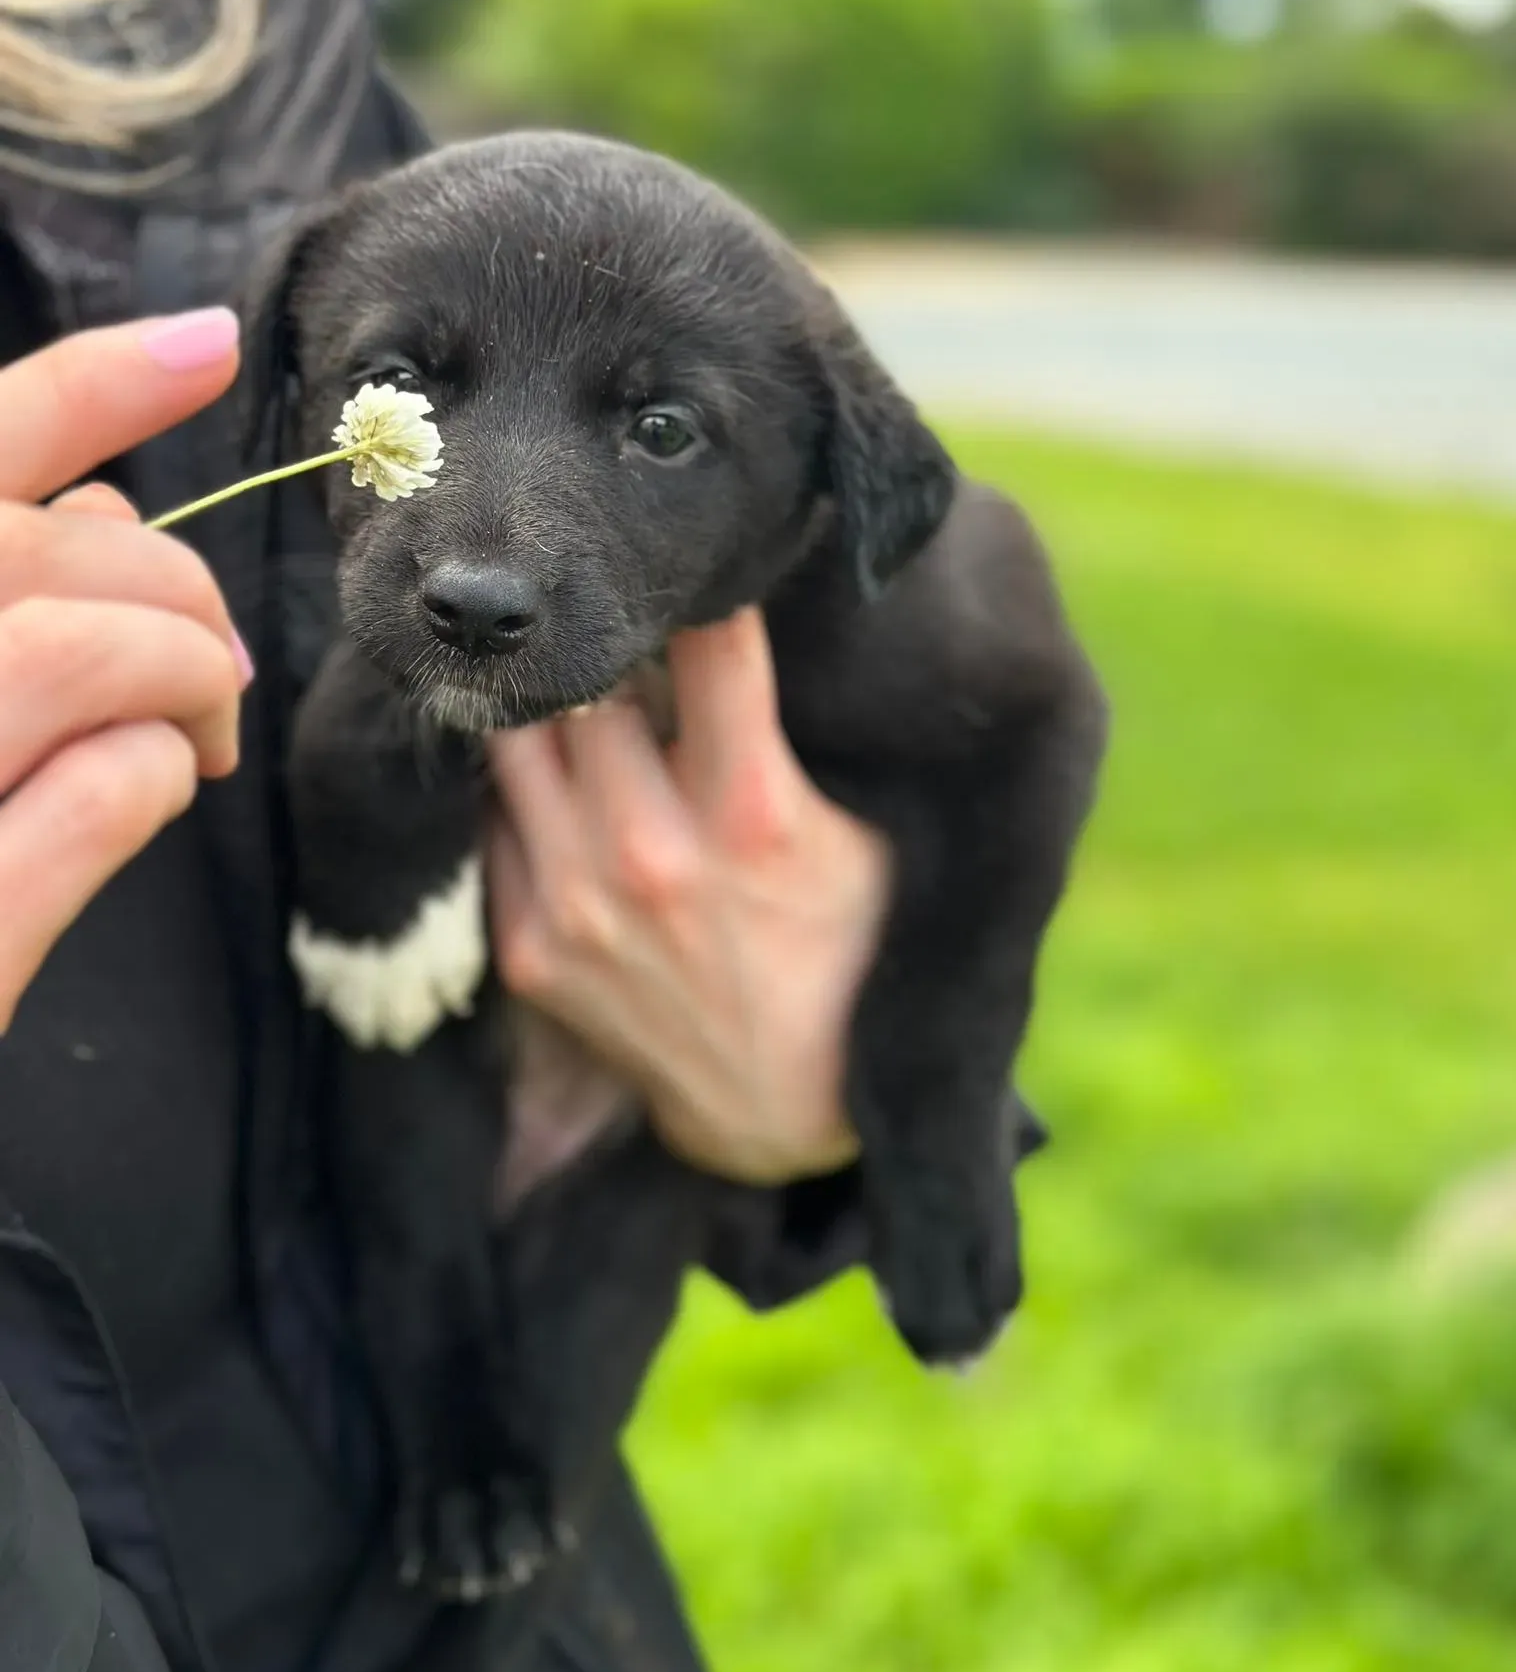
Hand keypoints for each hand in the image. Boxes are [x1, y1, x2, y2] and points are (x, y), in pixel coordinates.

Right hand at [0, 309, 248, 1029]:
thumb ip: (12, 604)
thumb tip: (111, 520)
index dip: (98, 383)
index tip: (216, 343)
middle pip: (60, 554)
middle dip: (181, 602)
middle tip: (220, 689)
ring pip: (77, 644)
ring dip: (177, 685)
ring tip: (199, 746)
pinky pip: (95, 789)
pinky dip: (144, 786)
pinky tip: (150, 795)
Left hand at [485, 607, 890, 1184]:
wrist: (786, 1109)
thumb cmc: (846, 950)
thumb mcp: (864, 839)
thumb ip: (800, 738)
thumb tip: (757, 612)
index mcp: (751, 813)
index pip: (708, 641)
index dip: (704, 587)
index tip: (694, 561)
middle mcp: (650, 853)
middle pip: (588, 678)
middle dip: (608, 639)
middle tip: (614, 616)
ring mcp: (577, 904)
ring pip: (518, 739)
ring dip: (547, 703)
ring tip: (570, 681)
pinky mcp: (530, 949)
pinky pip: (495, 820)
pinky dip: (523, 785)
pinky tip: (556, 771)